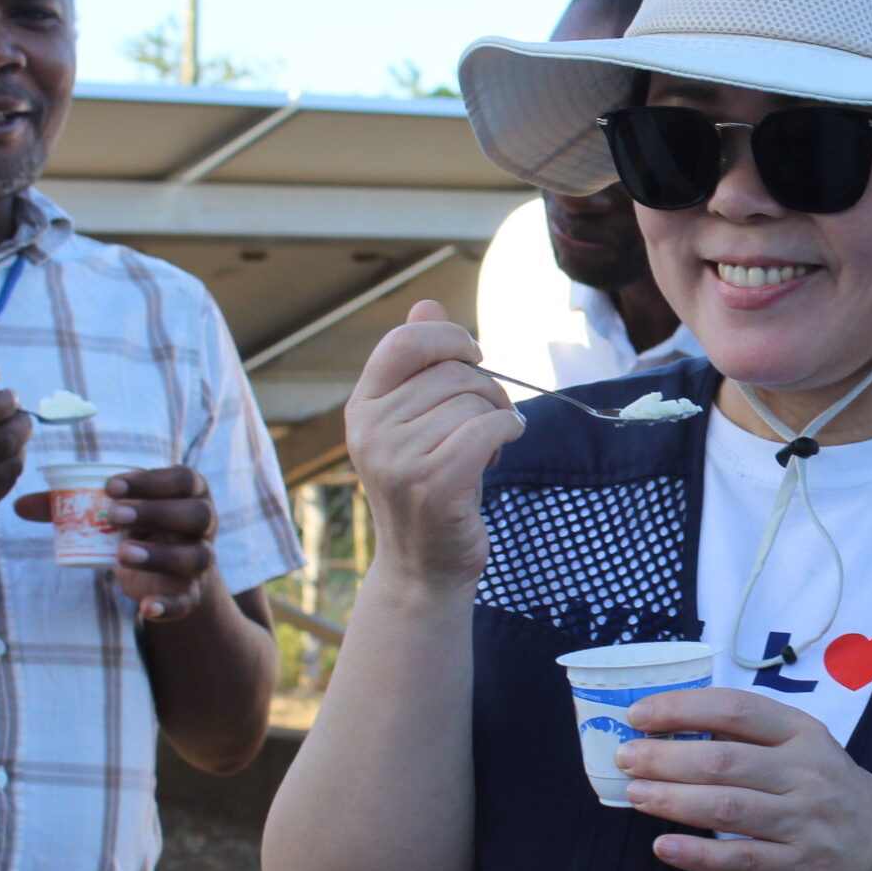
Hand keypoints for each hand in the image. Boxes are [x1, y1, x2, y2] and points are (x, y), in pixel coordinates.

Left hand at [15, 465, 217, 621]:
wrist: (164, 570)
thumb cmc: (137, 527)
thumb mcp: (113, 511)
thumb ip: (71, 506)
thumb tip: (18, 506)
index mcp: (189, 493)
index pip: (183, 479)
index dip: (151, 481)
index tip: (110, 485)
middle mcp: (205, 525)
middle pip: (197, 514)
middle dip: (157, 513)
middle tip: (114, 515)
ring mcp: (202, 560)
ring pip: (196, 557)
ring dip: (160, 555)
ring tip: (120, 554)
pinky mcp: (192, 592)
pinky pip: (188, 600)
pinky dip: (169, 605)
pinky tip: (144, 608)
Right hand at [345, 300, 523, 590]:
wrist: (423, 566)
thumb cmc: (429, 486)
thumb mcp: (418, 422)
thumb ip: (420, 365)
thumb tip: (427, 304)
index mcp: (363, 407)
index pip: (404, 342)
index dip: (449, 337)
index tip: (475, 356)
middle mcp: (371, 430)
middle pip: (451, 372)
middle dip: (487, 388)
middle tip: (491, 418)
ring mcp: (397, 459)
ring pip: (473, 401)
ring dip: (497, 417)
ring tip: (486, 447)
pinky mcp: (432, 484)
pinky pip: (489, 427)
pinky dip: (509, 430)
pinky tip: (501, 449)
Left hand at [616, 689, 871, 870]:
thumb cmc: (837, 795)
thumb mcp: (808, 751)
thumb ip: (754, 739)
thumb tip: (675, 728)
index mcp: (804, 733)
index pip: (737, 708)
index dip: (683, 708)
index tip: (641, 715)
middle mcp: (806, 773)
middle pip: (724, 759)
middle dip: (666, 757)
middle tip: (625, 758)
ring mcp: (804, 821)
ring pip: (727, 807)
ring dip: (673, 801)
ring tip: (634, 796)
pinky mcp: (800, 866)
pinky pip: (741, 860)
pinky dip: (698, 854)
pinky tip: (664, 848)